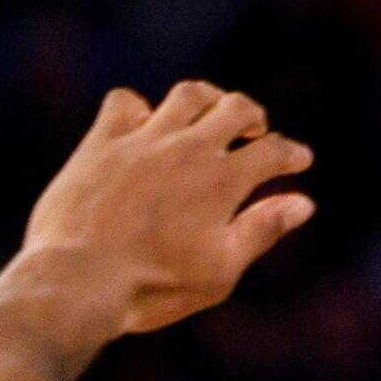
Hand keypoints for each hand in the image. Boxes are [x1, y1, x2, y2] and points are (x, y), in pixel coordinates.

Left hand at [21, 82, 316, 335]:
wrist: (76, 282)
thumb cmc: (154, 286)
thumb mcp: (221, 271)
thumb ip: (263, 230)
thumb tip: (304, 203)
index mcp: (223, 182)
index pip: (274, 150)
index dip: (293, 153)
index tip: (299, 160)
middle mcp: (188, 151)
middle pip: (237, 107)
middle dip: (255, 117)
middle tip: (255, 133)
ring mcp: (142, 141)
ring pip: (188, 94)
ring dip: (207, 100)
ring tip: (208, 116)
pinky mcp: (101, 143)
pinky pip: (124, 102)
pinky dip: (139, 108)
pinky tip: (142, 126)